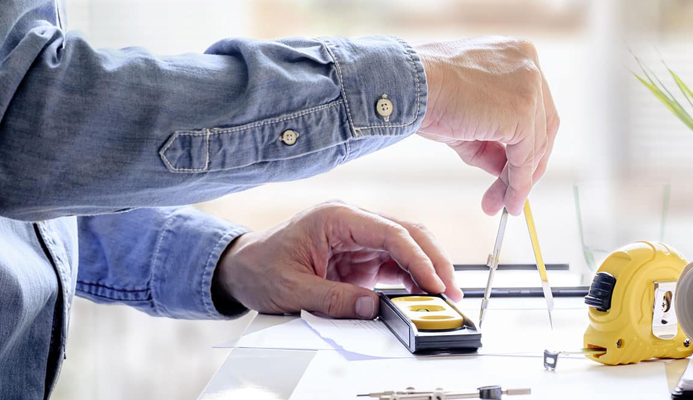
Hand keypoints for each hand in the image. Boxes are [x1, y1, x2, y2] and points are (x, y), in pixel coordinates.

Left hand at [213, 201, 461, 318]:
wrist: (241, 267)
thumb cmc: (260, 267)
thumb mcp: (293, 290)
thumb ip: (334, 299)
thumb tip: (372, 308)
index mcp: (336, 218)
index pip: (391, 232)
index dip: (419, 258)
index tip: (435, 281)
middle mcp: (353, 222)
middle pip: (408, 234)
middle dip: (434, 260)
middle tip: (451, 290)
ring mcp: (360, 238)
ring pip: (408, 246)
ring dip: (428, 269)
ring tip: (443, 296)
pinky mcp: (361, 254)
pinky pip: (396, 262)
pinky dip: (413, 277)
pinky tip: (422, 293)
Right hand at [415, 37, 559, 215]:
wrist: (408, 85)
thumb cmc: (427, 94)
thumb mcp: (469, 117)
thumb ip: (493, 140)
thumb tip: (510, 172)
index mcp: (518, 56)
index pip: (535, 108)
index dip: (527, 143)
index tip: (515, 170)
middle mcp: (530, 65)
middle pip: (543, 126)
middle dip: (527, 165)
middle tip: (512, 195)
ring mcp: (530, 86)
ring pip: (535, 145)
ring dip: (520, 180)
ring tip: (504, 204)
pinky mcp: (524, 111)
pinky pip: (526, 157)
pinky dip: (519, 182)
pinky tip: (508, 200)